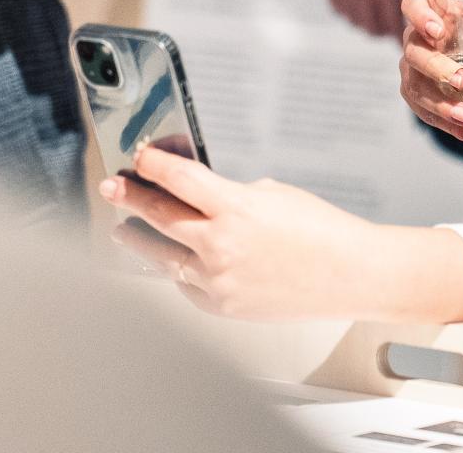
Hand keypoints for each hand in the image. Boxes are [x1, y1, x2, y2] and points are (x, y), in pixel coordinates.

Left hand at [102, 146, 378, 319]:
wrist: (350, 274)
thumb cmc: (321, 230)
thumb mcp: (273, 194)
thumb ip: (230, 195)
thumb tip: (198, 197)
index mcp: (235, 208)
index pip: (177, 179)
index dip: (152, 163)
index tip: (140, 156)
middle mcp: (219, 246)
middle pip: (159, 216)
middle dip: (131, 197)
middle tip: (112, 187)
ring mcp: (217, 281)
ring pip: (162, 256)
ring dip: (139, 239)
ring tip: (122, 229)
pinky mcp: (221, 306)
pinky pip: (186, 284)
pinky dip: (177, 269)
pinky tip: (171, 259)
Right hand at [325, 0, 421, 36]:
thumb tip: (425, 10)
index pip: (395, 27)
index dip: (402, 35)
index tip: (408, 37)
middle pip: (374, 30)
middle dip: (386, 29)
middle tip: (392, 23)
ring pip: (357, 23)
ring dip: (368, 20)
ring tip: (376, 9)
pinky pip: (342, 11)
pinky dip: (351, 10)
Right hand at [399, 0, 462, 142]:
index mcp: (432, 10)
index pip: (413, 4)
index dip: (419, 16)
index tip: (436, 31)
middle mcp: (416, 39)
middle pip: (414, 53)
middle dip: (436, 69)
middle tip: (461, 81)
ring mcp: (414, 70)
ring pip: (416, 89)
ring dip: (441, 105)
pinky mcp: (419, 96)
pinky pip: (428, 114)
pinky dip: (449, 127)